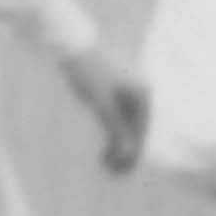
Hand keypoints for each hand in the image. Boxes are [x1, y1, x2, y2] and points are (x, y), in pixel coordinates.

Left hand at [61, 43, 148, 172]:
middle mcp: (141, 92)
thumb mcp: (101, 104)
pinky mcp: (116, 90)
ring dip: (117, 144)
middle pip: (136, 130)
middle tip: (109, 172)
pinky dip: (111, 131)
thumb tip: (128, 154)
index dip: (131, 155)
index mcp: (144, 94)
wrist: (72, 43)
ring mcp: (129, 91)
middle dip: (124, 152)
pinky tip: (104, 147)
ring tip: (103, 162)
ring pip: (127, 125)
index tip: (117, 172)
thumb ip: (116, 129)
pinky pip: (119, 116)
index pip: (141, 132)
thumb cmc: (88, 71)